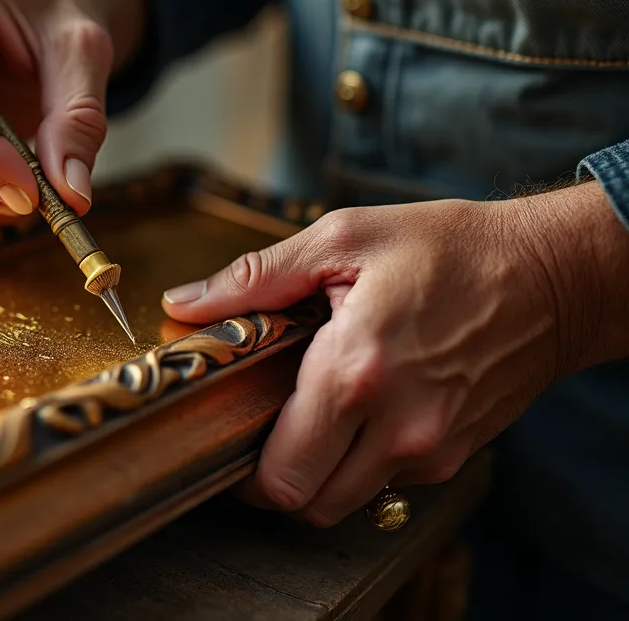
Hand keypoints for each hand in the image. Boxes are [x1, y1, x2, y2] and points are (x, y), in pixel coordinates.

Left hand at [161, 182, 628, 525]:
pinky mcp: (456, 455)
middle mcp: (397, 426)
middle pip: (308, 504)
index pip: (280, 473)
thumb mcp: (344, 238)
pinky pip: (388, 483)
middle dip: (272, 482)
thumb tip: (185, 304)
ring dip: (318, 476)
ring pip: (347, 502)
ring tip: (309, 420)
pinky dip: (362, 463)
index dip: (242, 470)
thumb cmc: (451, 248)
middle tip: (259, 436)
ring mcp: (432, 449)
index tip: (229, 439)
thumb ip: (255, 278)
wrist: (557, 275)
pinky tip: (360, 413)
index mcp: (356, 372)